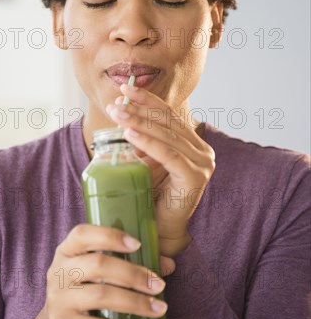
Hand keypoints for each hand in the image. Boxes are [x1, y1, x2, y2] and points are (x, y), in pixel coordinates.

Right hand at [43, 223, 171, 318]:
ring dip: (136, 302)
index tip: (137, 244)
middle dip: (133, 274)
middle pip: (98, 264)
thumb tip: (167, 264)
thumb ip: (128, 263)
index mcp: (67, 251)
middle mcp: (59, 271)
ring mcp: (59, 299)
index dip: (110, 236)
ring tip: (159, 308)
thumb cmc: (84, 292)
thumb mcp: (96, 274)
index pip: (82, 234)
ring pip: (101, 296)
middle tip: (159, 285)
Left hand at [106, 84, 215, 257]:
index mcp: (193, 144)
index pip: (169, 116)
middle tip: (117, 103)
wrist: (161, 230)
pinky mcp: (195, 177)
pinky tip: (130, 135)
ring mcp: (202, 164)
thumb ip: (142, 139)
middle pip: (168, 123)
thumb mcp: (146, 161)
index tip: (127, 88)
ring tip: (118, 114)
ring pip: (167, 136)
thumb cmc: (152, 196)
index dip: (148, 100)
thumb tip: (121, 111)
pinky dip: (148, 143)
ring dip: (140, 123)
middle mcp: (202, 151)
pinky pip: (168, 155)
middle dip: (140, 110)